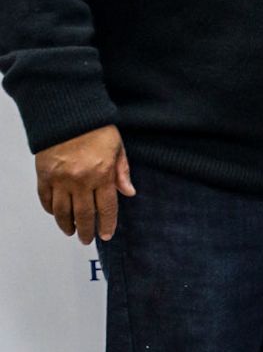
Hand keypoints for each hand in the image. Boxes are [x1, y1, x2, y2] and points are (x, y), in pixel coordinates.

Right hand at [35, 126, 134, 244]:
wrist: (68, 112)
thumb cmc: (96, 127)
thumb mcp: (117, 147)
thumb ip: (122, 171)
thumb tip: (129, 193)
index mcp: (102, 174)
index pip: (106, 208)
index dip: (107, 224)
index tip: (106, 235)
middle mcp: (81, 180)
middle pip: (83, 215)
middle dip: (86, 231)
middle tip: (86, 239)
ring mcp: (60, 179)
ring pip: (62, 211)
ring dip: (66, 225)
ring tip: (70, 231)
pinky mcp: (44, 174)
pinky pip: (46, 198)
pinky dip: (50, 209)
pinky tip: (56, 214)